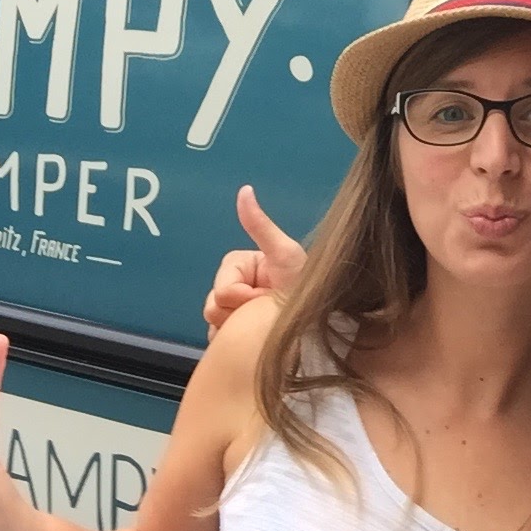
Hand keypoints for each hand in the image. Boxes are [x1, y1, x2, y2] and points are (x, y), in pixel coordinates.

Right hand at [203, 185, 305, 340]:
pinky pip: (221, 340)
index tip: (264, 297)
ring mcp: (234, 312)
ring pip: (214, 324)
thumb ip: (260, 225)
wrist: (317, 325)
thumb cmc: (303, 285)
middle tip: (267, 312)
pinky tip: (256, 339)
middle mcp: (235, 288)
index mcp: (240, 268)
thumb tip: (244, 189)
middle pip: (213, 306)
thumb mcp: (284, 252)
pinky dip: (235, 341)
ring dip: (238, 328)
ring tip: (265, 326)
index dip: (241, 296)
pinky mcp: (236, 335)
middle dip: (239, 313)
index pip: (222, 287)